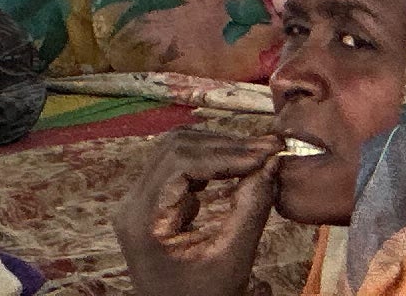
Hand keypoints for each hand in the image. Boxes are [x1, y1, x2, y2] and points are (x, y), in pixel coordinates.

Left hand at [117, 130, 278, 295]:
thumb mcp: (232, 259)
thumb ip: (252, 208)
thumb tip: (273, 163)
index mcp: (143, 220)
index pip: (181, 162)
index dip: (226, 153)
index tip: (264, 154)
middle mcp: (132, 204)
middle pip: (176, 148)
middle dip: (226, 146)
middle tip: (268, 148)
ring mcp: (138, 202)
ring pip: (178, 150)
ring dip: (219, 148)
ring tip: (256, 155)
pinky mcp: (151, 202)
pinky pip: (178, 165)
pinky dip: (210, 161)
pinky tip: (237, 168)